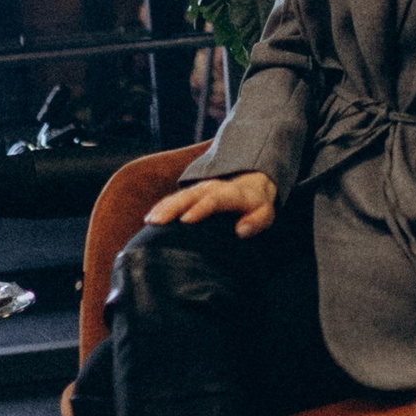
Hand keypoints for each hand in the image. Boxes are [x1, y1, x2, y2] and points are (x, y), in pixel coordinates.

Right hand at [144, 169, 277, 237]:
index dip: (200, 209)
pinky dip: (161, 206)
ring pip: (179, 196)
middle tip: (157, 221)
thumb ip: (256, 221)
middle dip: (173, 208)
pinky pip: (173, 198)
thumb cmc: (257, 206)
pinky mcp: (191, 194)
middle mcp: (212, 188)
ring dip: (163, 207)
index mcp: (230, 194)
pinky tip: (149, 218)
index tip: (185, 221)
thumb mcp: (266, 214)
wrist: (251, 184)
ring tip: (150, 220)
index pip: (213, 200)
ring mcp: (199, 189)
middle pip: (190, 196)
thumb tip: (241, 231)